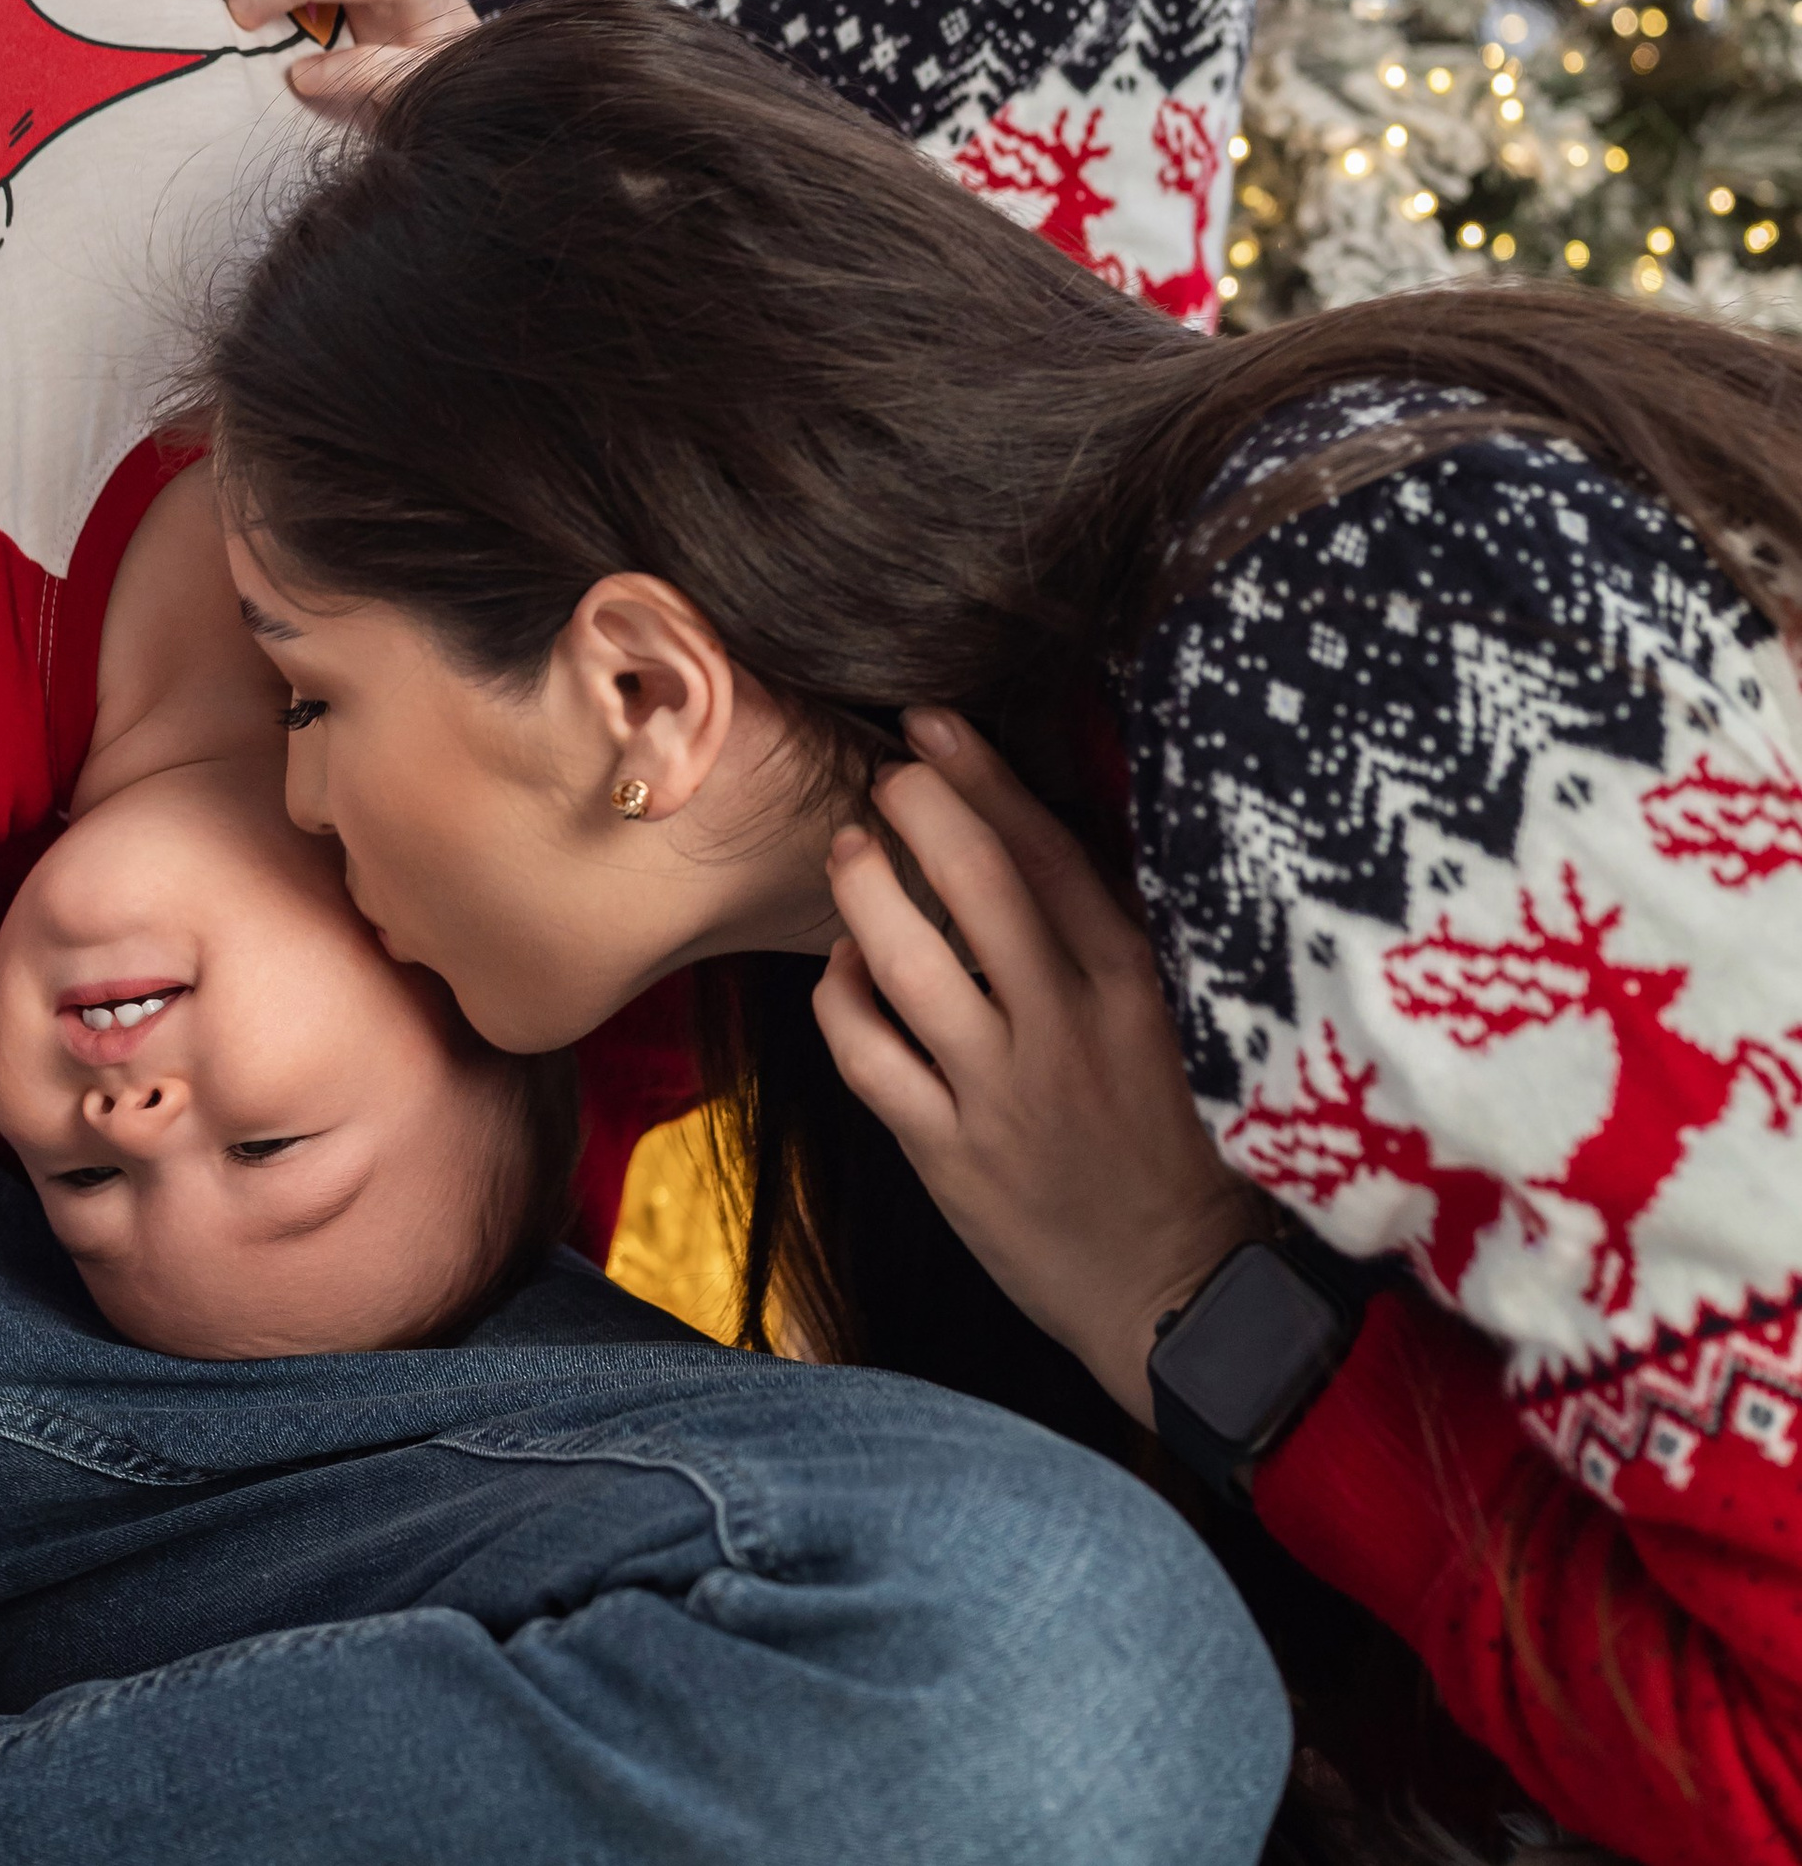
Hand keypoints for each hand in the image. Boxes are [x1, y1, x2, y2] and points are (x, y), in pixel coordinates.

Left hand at [815, 713, 1259, 1423]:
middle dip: (915, 809)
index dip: (982, 777)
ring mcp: (1004, 1096)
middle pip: (975, 883)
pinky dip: (842, 999)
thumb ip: (1109, 941)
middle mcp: (1067, 1029)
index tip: (932, 725)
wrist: (1181, 1297)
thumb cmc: (1180, 1145)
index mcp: (1133, 985)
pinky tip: (844, 973)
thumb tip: (1027, 835)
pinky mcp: (952, 1158)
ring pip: (905, 964)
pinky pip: (869, 1058)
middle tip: (884, 778)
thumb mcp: (1179, 1027)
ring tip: (848, 852)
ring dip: (862, 890)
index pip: (1048, 853)